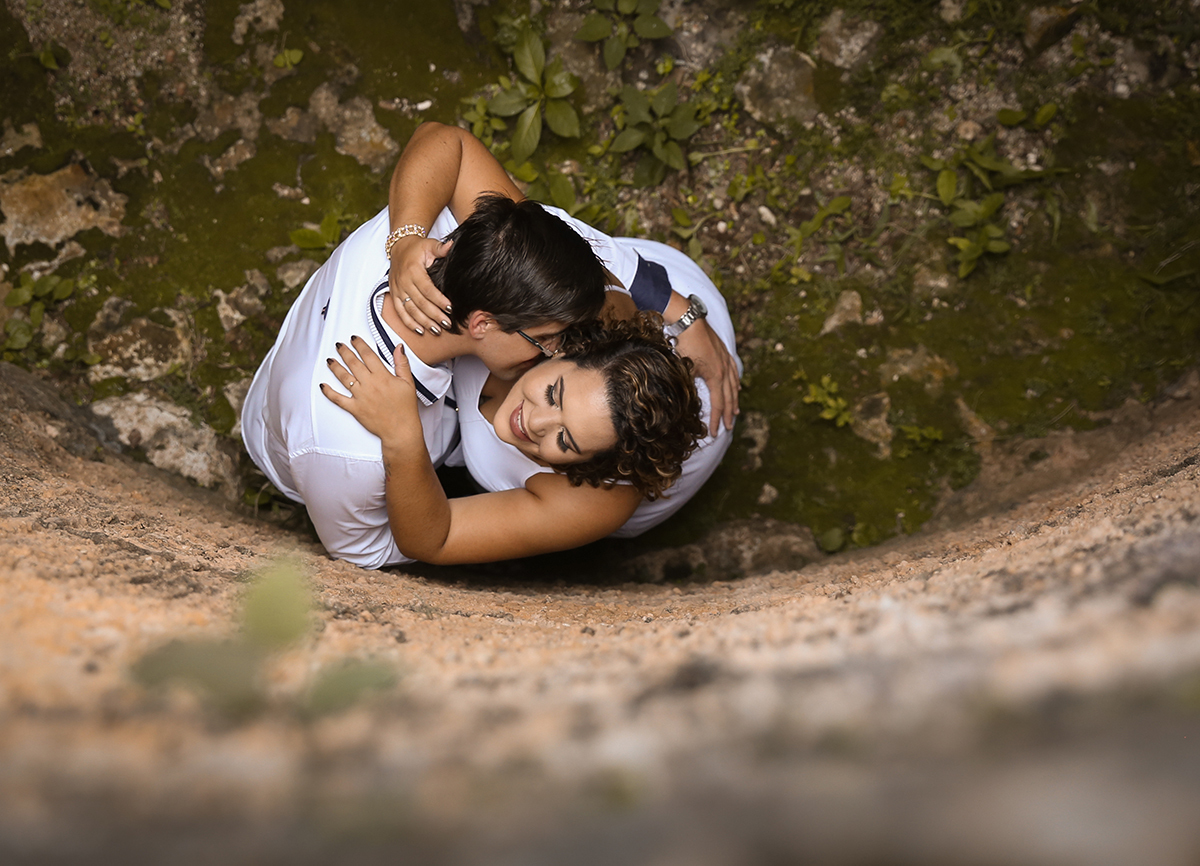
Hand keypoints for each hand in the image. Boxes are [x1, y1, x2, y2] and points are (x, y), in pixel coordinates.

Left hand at [321, 336, 424, 447]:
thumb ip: (402, 364)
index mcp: (382, 376)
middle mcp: (369, 384)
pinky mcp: (354, 408)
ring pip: (344, 377)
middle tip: (339, 345)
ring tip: (330, 360)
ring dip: (335, 367)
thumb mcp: (408, 383)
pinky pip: (338, 399)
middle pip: (353, 363)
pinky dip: (329, 392)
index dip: (360, 345)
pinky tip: (323, 386)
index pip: (368, 355)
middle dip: (345, 352)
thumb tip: (398, 348)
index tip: (354, 339)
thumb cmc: (405, 409)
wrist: (400, 430)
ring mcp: (360, 396)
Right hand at [388, 235, 453, 334]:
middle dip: (434, 315)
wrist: (399, 248)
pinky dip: (409, 323)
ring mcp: (398, 290)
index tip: (450, 308)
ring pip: (411, 310)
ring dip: (424, 322)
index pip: (427, 289)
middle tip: (447, 324)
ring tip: (437, 330)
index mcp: (413, 271)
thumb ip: (440, 248)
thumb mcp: (429, 245)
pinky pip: (400, 312)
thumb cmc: (417, 248)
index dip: (439, 300)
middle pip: (420, 303)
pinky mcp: (394, 295)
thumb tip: (451, 245)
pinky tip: (420, 330)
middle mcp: (404, 282)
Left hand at [675, 319, 739, 435]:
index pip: (718, 404)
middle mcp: (724, 369)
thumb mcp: (684, 368)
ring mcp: (725, 360)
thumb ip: (689, 386)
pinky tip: (737, 387)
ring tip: (736, 411)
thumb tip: (689, 402)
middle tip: (728, 427)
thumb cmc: (684, 344)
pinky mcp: (724, 352)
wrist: (688, 321)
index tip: (715, 432)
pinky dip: (736, 382)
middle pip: (729, 397)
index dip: (717, 419)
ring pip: (733, 385)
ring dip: (734, 400)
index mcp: (715, 376)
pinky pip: (733, 371)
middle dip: (728, 414)